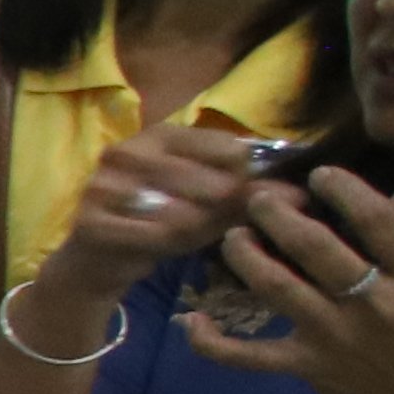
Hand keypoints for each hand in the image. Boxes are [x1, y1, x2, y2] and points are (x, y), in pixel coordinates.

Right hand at [4, 123, 264, 341]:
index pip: (227, 148)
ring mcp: (105, 185)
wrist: (96, 259)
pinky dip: (172, 244)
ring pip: (185, 211)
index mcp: (160, 134)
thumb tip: (302, 193)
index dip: (248, 177)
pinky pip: (156, 235)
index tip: (250, 197)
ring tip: (194, 234)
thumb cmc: (158, 221)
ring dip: (200, 229)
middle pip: (210, 181)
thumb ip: (249, 195)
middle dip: (228, 209)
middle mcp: (129, 151)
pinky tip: (168, 246)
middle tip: (226, 223)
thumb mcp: (206, 204)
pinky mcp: (92, 220)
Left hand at [183, 169, 393, 393]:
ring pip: (277, 287)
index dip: (343, 189)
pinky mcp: (310, 368)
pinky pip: (250, 356)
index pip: (376, 221)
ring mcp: (336, 337)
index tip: (321, 174)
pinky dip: (214, 344)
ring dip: (246, 256)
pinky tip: (190, 322)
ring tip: (234, 235)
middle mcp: (375, 305)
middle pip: (315, 248)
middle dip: (279, 215)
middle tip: (259, 197)